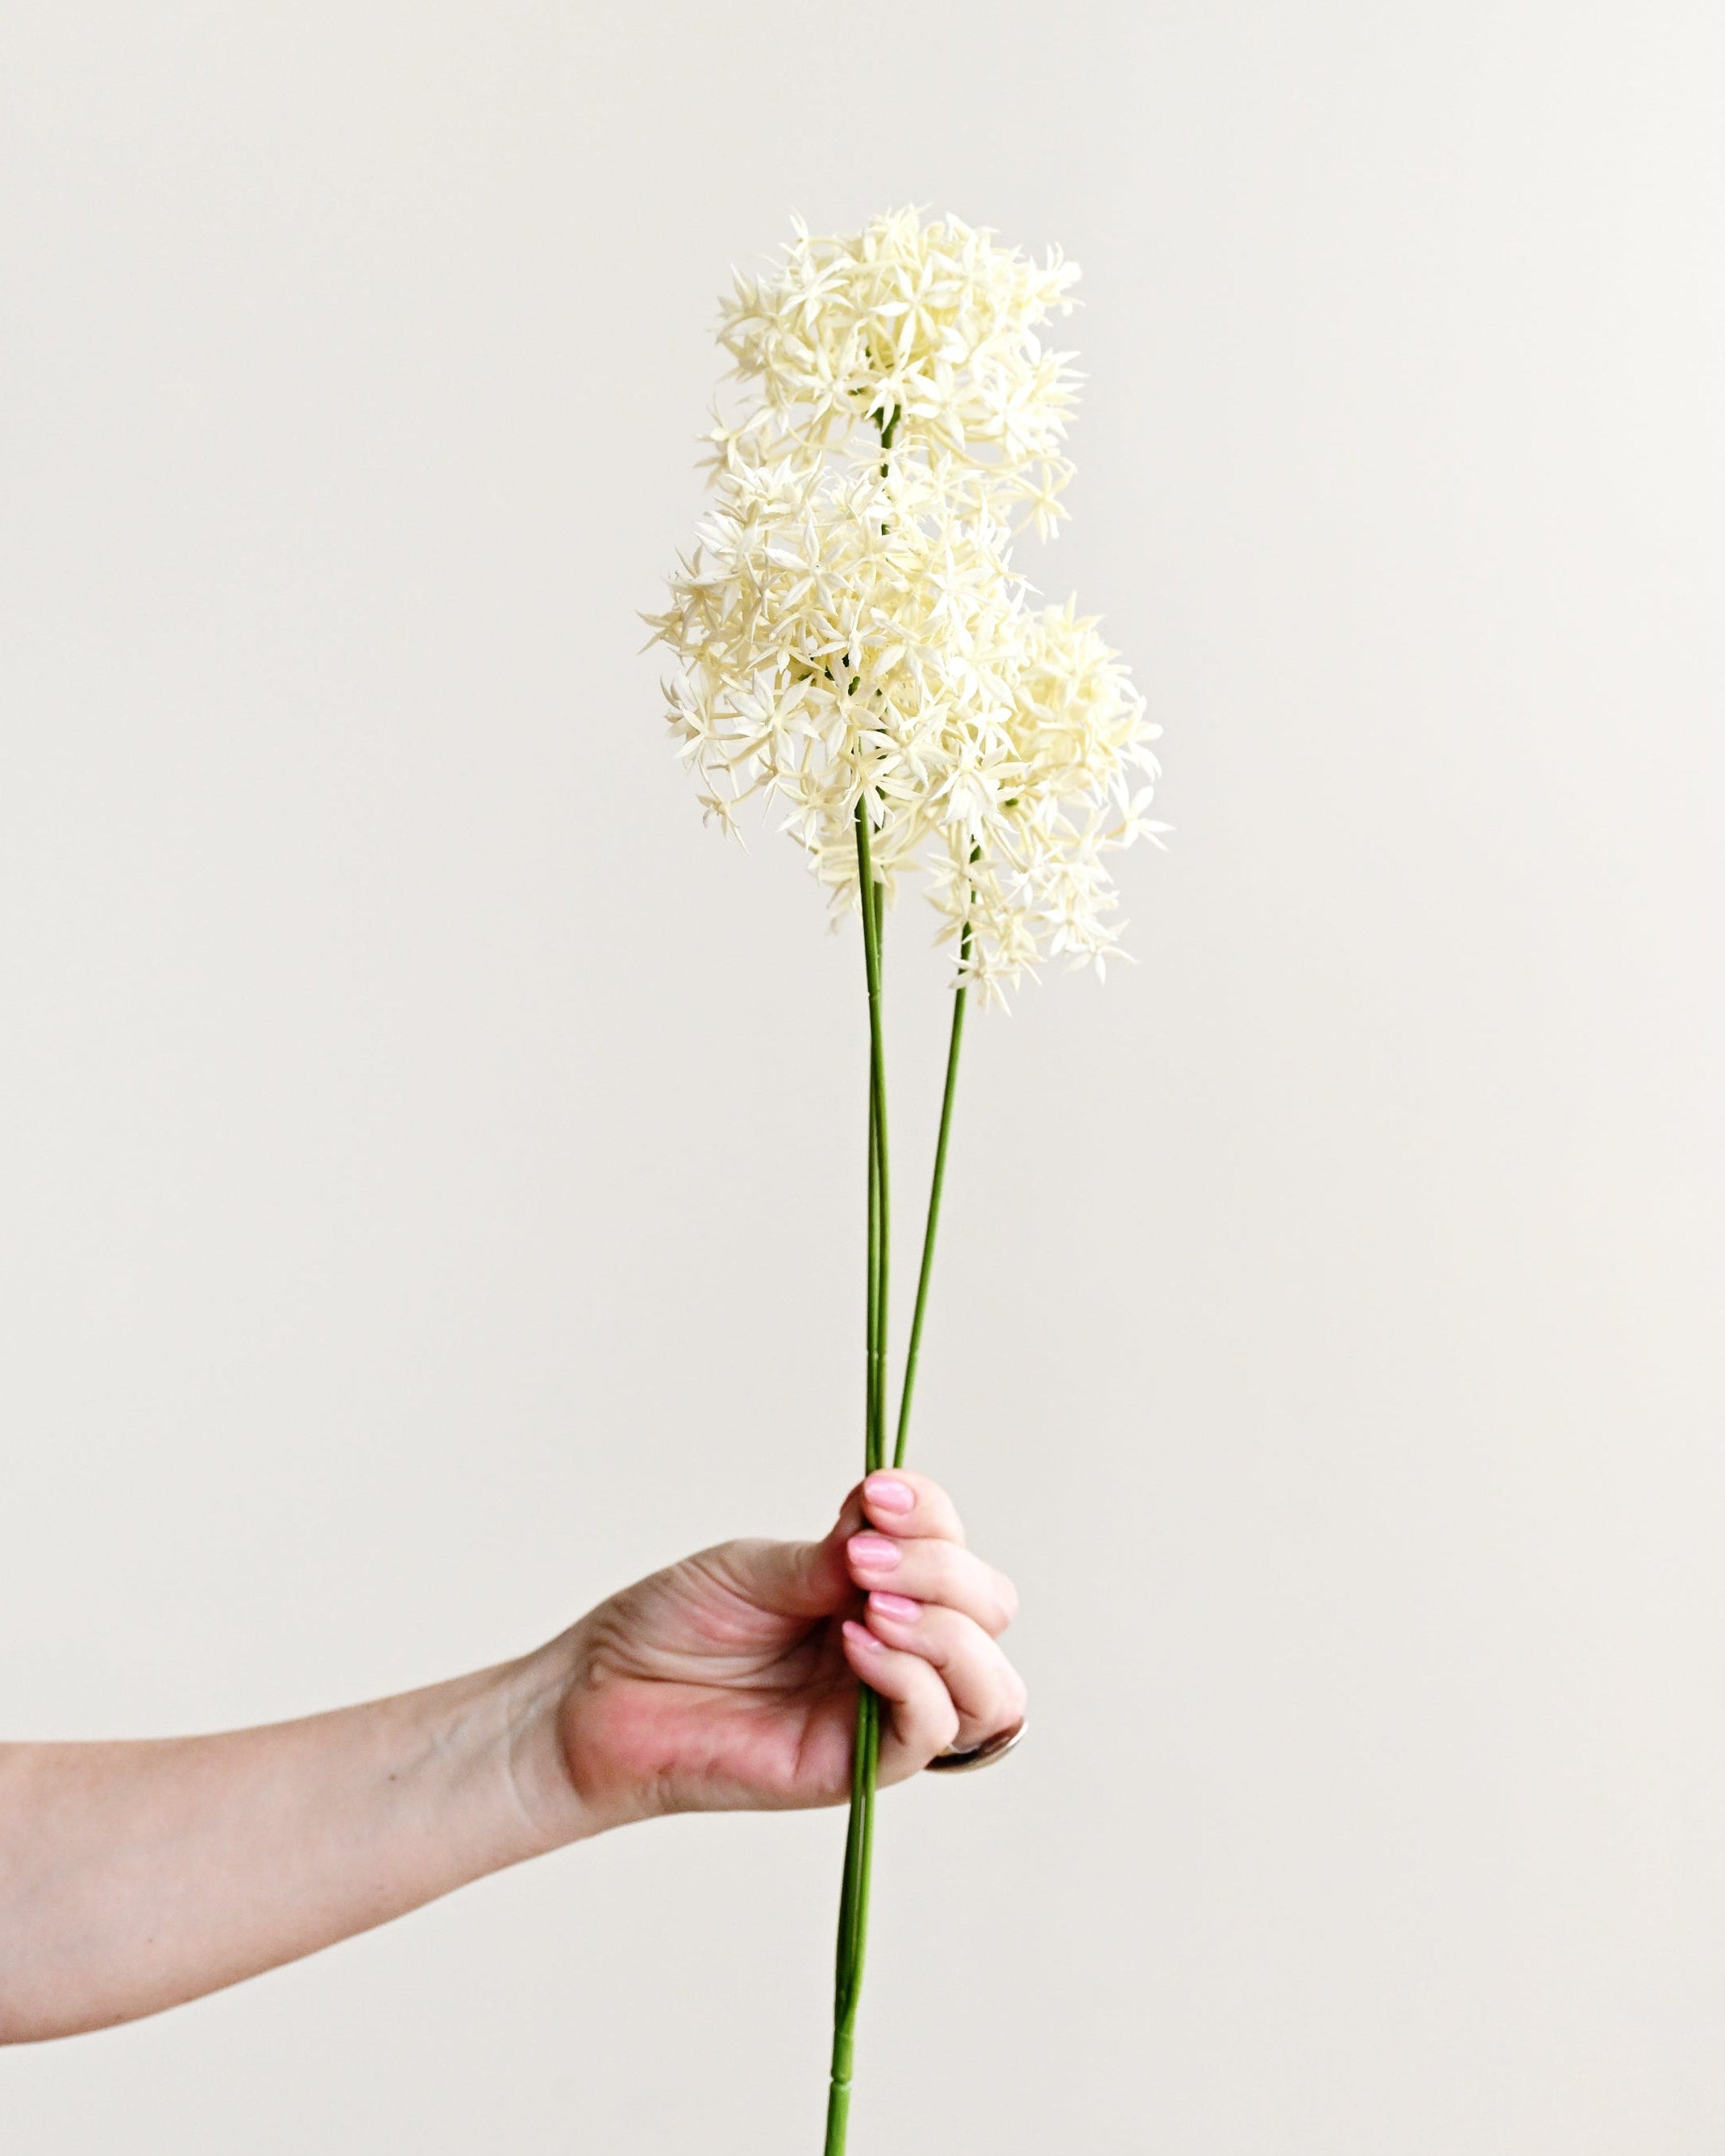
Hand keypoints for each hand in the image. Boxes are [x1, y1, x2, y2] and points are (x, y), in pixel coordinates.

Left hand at [533, 1471, 1024, 1835]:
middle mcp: (897, 1652)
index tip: (878, 1494)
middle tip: (865, 1556)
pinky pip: (930, 1731)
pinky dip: (911, 1678)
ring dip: (946, 1630)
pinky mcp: (857, 1768)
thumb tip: (895, 1521)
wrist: (603, 1692)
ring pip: (989, 1687)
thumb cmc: (673, 1625)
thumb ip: (835, 1555)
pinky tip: (854, 1642)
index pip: (956, 1553)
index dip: (934, 1517)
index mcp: (879, 1594)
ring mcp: (882, 1713)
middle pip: (991, 1613)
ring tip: (868, 1603)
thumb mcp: (762, 1568)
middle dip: (946, 1572)